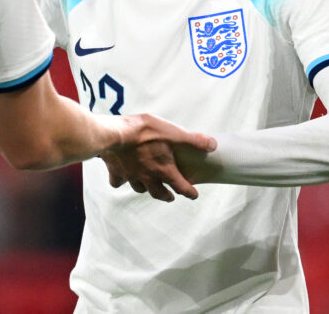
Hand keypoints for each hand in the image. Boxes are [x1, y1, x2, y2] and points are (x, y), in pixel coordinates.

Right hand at [101, 114, 216, 201]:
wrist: (115, 135)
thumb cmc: (145, 132)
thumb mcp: (173, 132)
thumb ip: (193, 140)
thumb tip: (213, 145)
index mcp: (164, 170)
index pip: (181, 187)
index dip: (189, 192)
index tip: (193, 195)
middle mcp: (148, 177)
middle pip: (159, 194)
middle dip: (166, 196)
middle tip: (170, 197)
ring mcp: (131, 176)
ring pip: (140, 189)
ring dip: (146, 189)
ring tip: (147, 185)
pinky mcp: (116, 172)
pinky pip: (118, 182)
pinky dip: (121, 180)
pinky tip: (121, 176)